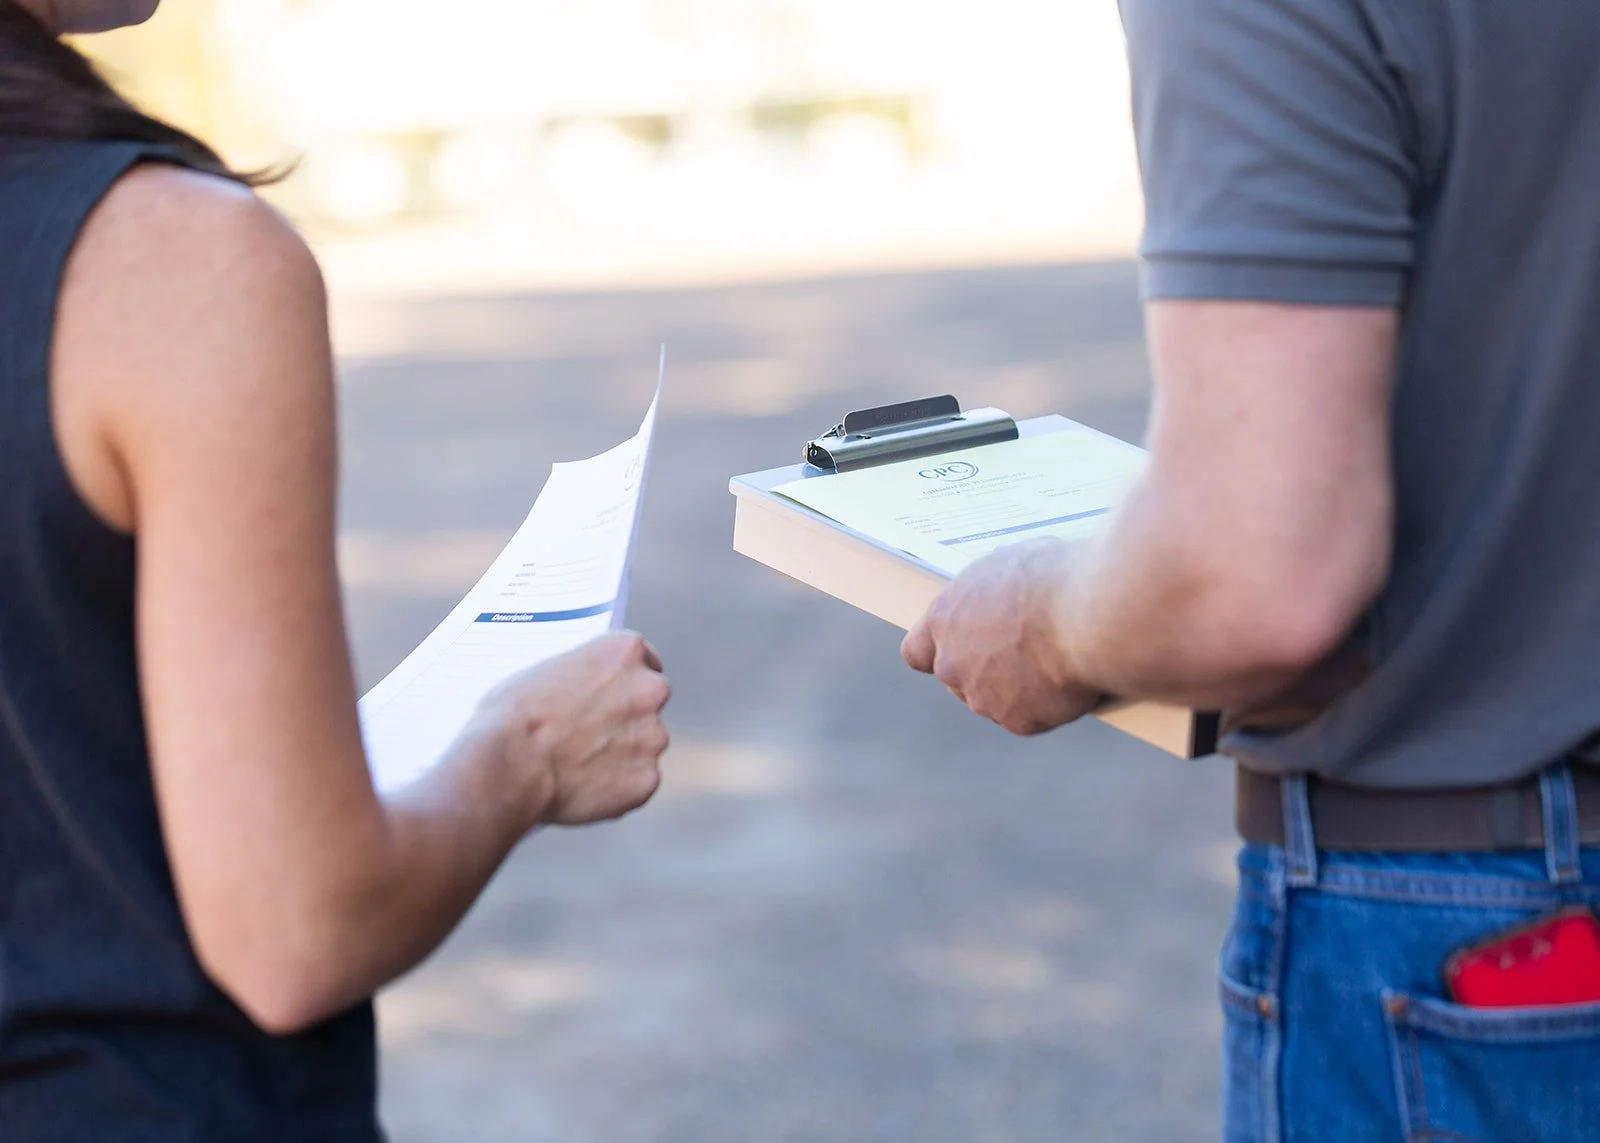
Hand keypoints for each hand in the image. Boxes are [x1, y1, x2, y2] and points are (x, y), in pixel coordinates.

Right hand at [478, 631, 670, 826]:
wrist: (508, 767)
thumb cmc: (513, 717)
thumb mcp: (545, 671)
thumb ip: (581, 676)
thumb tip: (585, 690)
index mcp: (624, 651)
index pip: (644, 659)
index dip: (626, 679)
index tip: (616, 691)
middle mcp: (649, 689)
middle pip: (650, 700)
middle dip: (628, 714)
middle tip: (594, 732)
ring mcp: (653, 736)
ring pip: (645, 744)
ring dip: (623, 752)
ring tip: (579, 764)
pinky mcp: (648, 778)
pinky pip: (637, 781)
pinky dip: (617, 786)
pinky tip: (584, 787)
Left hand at [901, 539, 1102, 734]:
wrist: (1089, 614)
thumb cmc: (1054, 578)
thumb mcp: (1011, 564)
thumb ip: (992, 590)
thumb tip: (1003, 589)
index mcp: (944, 620)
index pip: (917, 651)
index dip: (940, 652)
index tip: (961, 649)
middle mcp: (953, 663)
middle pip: (957, 680)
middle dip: (985, 672)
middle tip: (1024, 654)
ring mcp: (982, 697)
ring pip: (994, 701)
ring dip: (1017, 690)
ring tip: (1055, 661)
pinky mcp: (1016, 721)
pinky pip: (1030, 717)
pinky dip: (1047, 705)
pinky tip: (1069, 679)